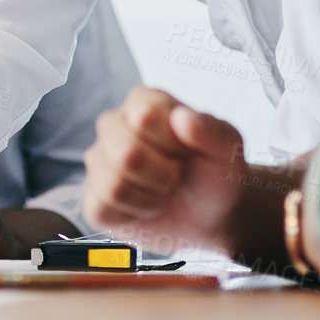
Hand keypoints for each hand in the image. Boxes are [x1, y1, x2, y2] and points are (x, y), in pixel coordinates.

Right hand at [83, 86, 250, 256]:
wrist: (209, 215)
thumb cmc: (214, 174)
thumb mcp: (227, 150)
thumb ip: (211, 131)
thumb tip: (181, 117)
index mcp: (144, 102)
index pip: (143, 116)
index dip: (172, 143)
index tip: (186, 151)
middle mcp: (114, 125)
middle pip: (126, 154)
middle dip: (163, 176)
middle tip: (176, 176)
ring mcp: (99, 160)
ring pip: (114, 185)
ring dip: (151, 199)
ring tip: (162, 192)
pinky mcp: (93, 197)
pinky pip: (101, 209)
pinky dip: (133, 216)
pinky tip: (145, 207)